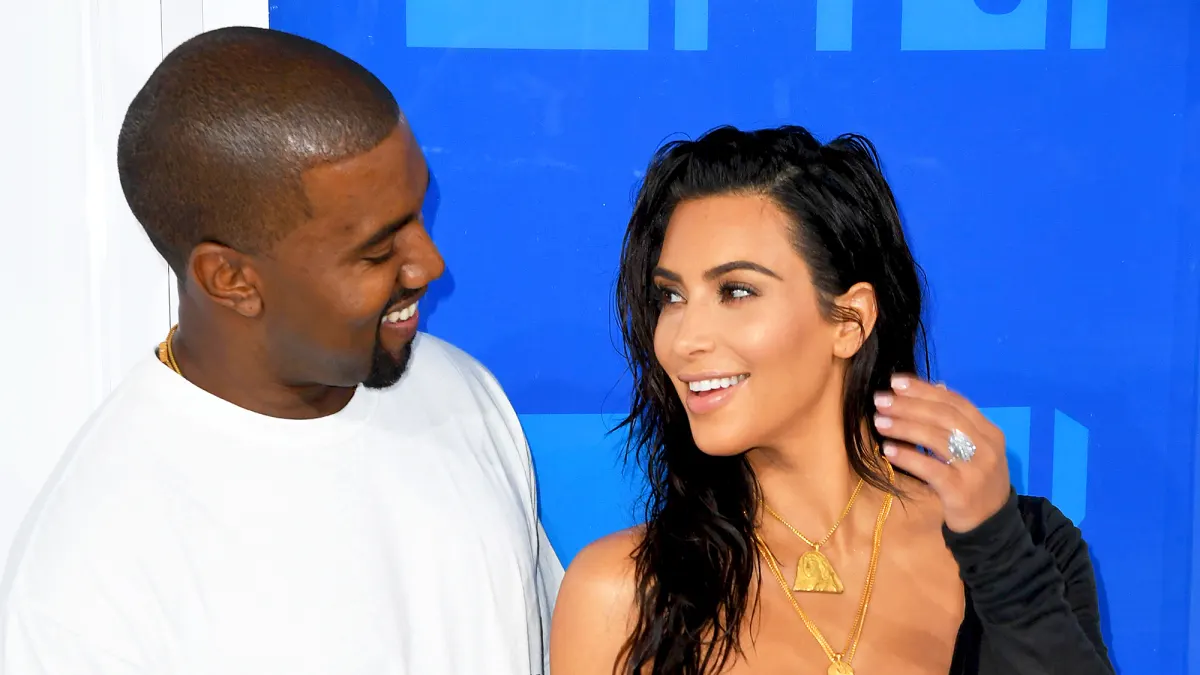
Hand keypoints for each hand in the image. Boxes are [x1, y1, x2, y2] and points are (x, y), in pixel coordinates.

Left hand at [873, 374, 1011, 532]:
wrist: (990, 524)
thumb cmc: (974, 480)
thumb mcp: (974, 448)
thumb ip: (957, 419)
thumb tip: (936, 384)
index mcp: (989, 432)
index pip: (955, 402)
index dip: (924, 390)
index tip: (896, 382)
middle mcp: (986, 447)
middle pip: (944, 417)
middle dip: (909, 405)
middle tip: (881, 400)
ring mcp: (975, 469)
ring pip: (936, 439)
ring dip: (904, 427)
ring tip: (879, 422)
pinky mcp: (960, 491)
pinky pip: (930, 469)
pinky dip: (908, 457)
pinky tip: (888, 450)